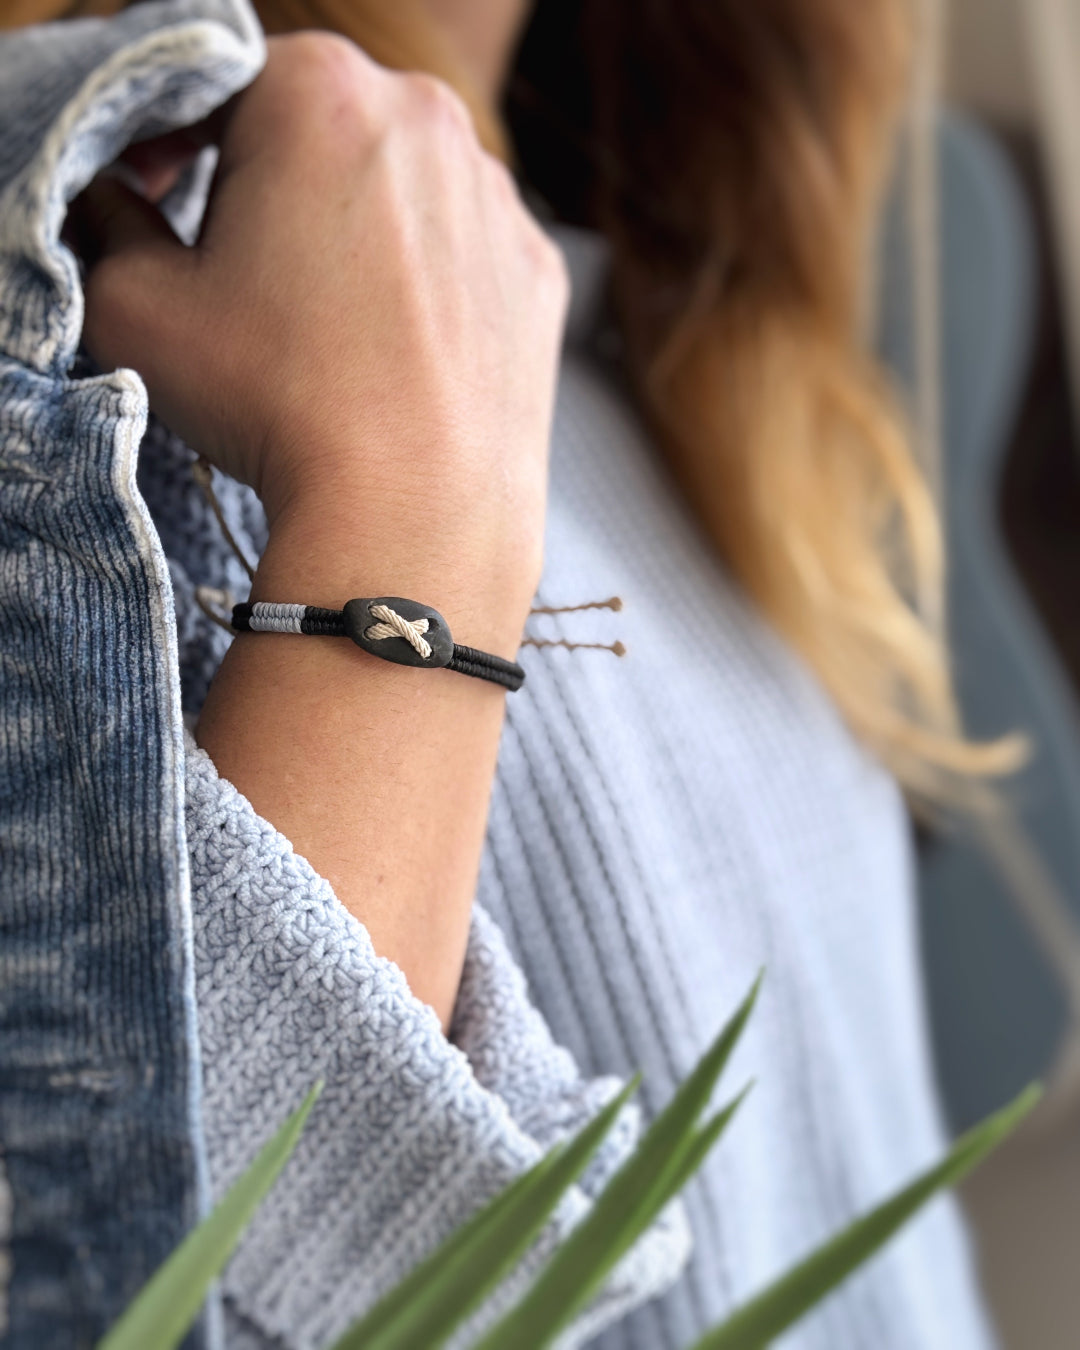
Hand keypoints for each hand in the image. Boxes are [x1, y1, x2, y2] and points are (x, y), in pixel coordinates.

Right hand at [74, 33, 568, 638]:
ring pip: (399, 183)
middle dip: (268, 177)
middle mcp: (426, 117)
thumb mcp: (139, 309)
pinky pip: (461, 248)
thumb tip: (113, 204)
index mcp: (316, 91)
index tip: (158, 198)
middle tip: (242, 265)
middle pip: (319, 125)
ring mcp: (496, 195)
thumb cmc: (278, 404)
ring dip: (352, 225)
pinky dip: (425, 280)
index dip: (170, 141)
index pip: (216, 83)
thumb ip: (106, 224)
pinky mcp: (537, 268)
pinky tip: (393, 346)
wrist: (413, 511)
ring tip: (323, 320)